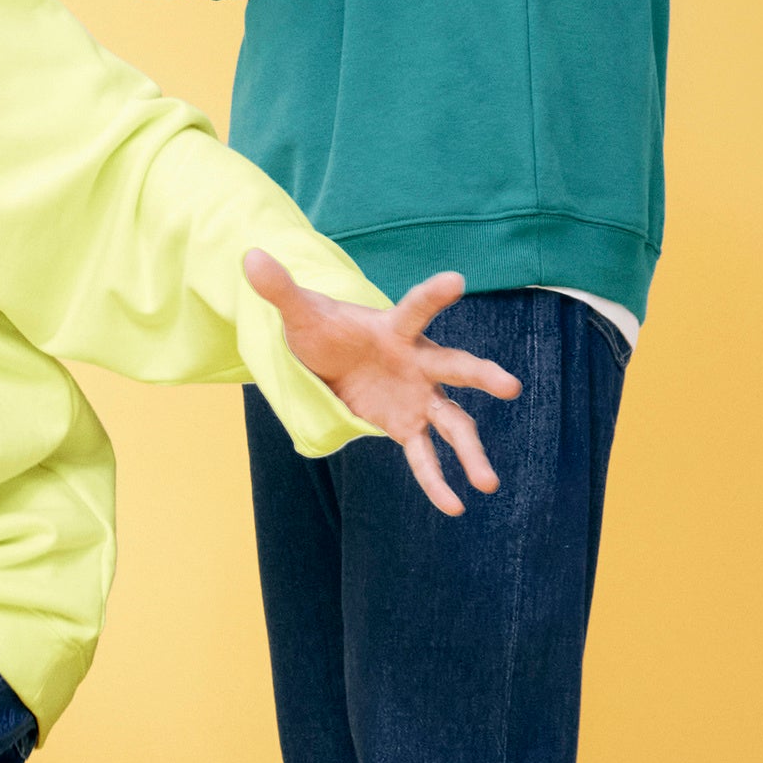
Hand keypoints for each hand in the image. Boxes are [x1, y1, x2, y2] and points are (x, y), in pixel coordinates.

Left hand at [245, 252, 522, 515]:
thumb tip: (250, 254)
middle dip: (482, 376)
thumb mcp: (300, 314)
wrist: (331, 360)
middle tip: (511, 386)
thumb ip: (281, 289)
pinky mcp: (406, 426)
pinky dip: (437, 483)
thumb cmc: (324, 332)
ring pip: (453, 424)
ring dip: (470, 452)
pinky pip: (426, 457)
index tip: (456, 280)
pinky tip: (454, 508)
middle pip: (455, 367)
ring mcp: (418, 397)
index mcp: (395, 329)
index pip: (416, 308)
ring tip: (488, 484)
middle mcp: (417, 363)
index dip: (433, 295)